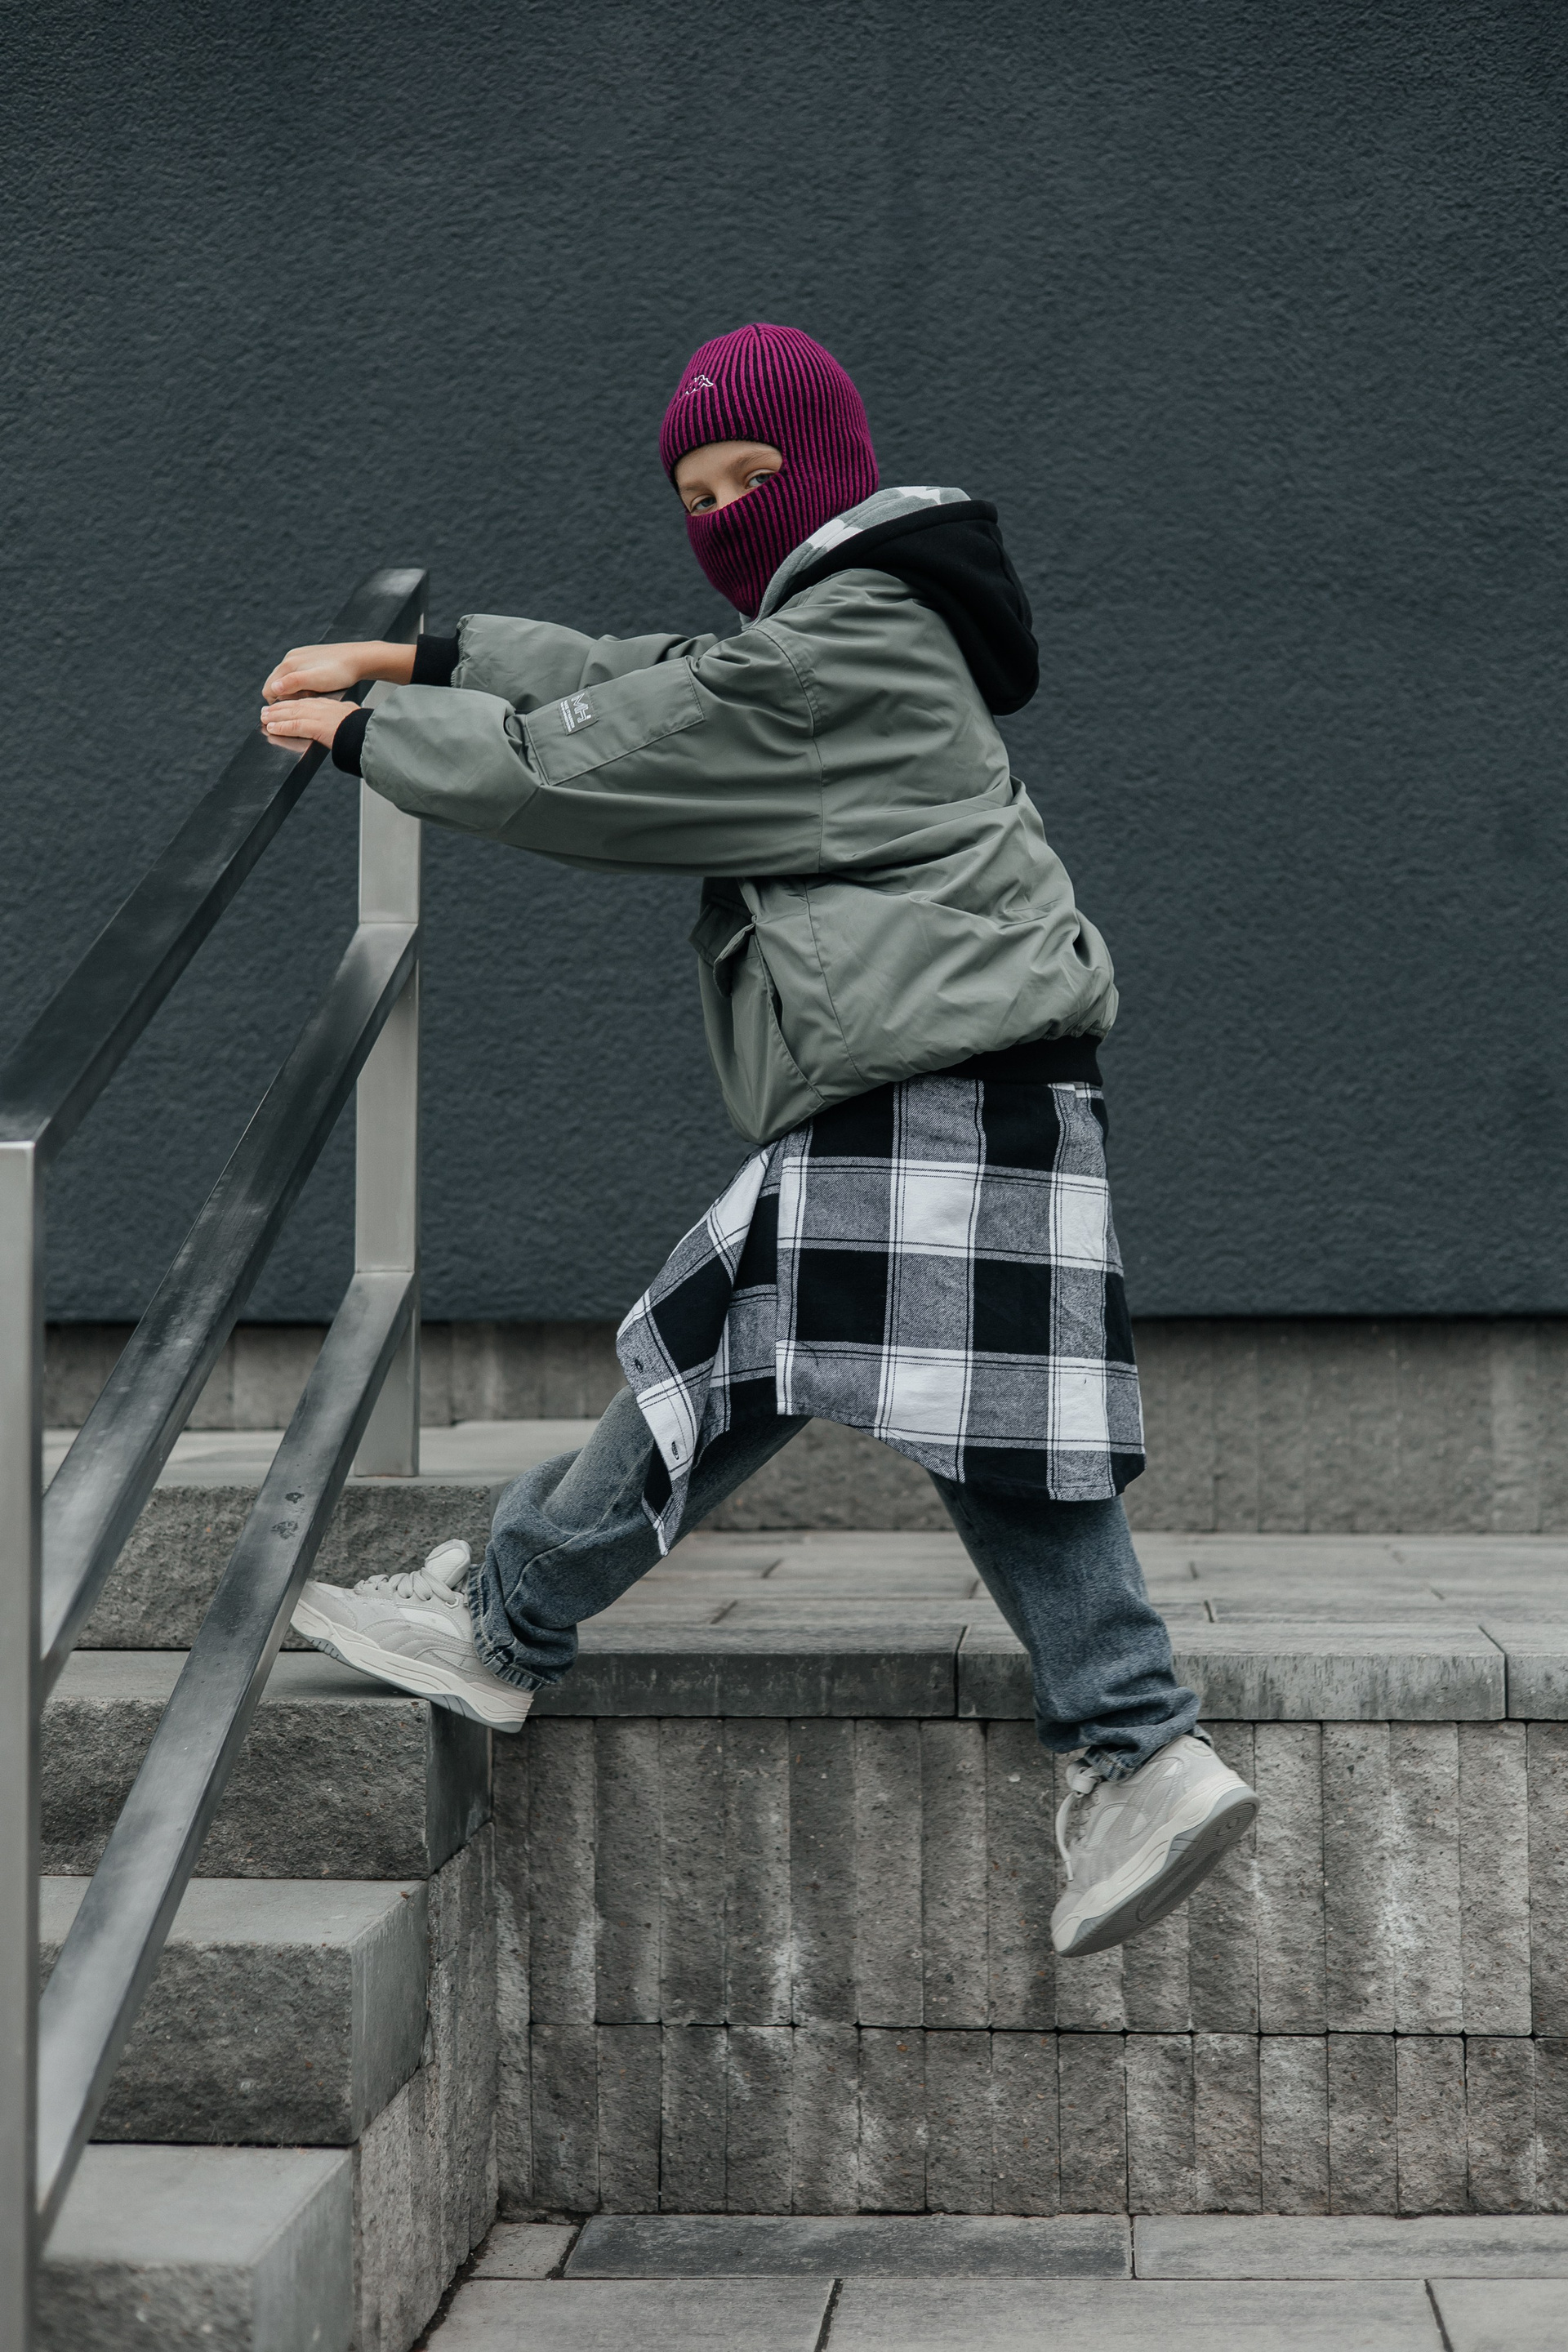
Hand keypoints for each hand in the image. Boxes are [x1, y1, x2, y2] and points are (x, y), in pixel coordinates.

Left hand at [259, 697, 357, 751]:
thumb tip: (346, 718)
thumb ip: (345, 715)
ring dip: (275, 716)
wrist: (368, 732)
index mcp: (329, 705)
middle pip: (295, 706)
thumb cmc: (363, 727)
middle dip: (278, 708)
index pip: (305, 702)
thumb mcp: (353, 715)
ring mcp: (318, 716)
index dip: (291, 704)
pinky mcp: (316, 727)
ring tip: (264, 719)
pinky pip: (294, 726)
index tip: (281, 705)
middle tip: (265, 711)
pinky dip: (282, 727)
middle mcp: (321, 708)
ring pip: (291, 714)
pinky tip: (272, 728)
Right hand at [261, 640, 414, 702]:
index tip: (293, 709)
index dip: (278, 703)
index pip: (269, 689)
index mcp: (289, 664)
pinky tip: (317, 685)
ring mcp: (299, 655)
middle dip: (286, 697)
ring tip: (313, 694)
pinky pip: (297, 673)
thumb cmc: (340, 672)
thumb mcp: (316, 681)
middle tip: (305, 702)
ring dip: (295, 690)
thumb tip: (273, 688)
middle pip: (276, 684)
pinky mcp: (308, 656)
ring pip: (287, 679)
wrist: (358, 658)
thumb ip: (293, 684)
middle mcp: (290, 657)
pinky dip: (302, 683)